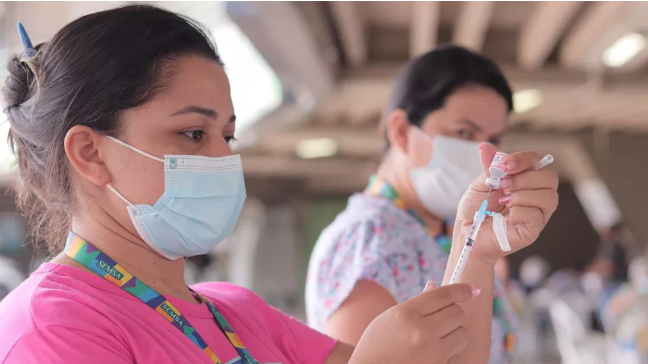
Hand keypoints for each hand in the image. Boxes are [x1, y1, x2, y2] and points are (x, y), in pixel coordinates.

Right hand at [350, 283, 476, 363]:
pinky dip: (450, 352)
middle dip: (453, 313)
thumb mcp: (389, 318)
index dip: (461, 290)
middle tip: (442, 318)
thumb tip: (435, 286)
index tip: (472, 289)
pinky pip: (457, 354)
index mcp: (406, 313)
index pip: (442, 295)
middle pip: (458, 313)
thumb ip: (414, 304)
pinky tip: (433, 353)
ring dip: (454, 333)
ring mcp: (432, 353)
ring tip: (436, 337)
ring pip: (463, 334)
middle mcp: (421, 332)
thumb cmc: (376, 346)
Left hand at [456, 143, 558, 264]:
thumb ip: (489, 168)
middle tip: (502, 186)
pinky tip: (508, 216)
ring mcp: (537, 213)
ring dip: (522, 195)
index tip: (505, 165)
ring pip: (549, 197)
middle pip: (550, 177)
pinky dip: (520, 212)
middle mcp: (536, 195)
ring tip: (504, 201)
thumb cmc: (475, 209)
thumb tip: (485, 146)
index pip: (537, 161)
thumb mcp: (480, 184)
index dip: (524, 159)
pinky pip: (537, 215)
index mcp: (524, 180)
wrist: (468, 233)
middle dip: (524, 179)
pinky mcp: (534, 230)